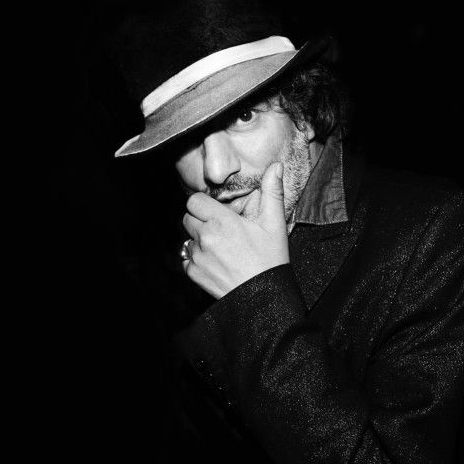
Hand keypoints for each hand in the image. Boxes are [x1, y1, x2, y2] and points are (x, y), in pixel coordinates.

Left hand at [182, 162, 288, 298]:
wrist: (264, 297)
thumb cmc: (270, 260)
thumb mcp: (274, 224)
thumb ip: (273, 192)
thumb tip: (276, 167)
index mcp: (221, 221)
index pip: (194, 201)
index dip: (205, 204)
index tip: (218, 212)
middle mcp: (205, 237)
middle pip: (188, 218)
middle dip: (201, 220)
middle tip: (222, 230)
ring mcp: (197, 256)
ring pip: (188, 238)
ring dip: (199, 240)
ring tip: (221, 248)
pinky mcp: (194, 273)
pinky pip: (187, 259)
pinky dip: (197, 260)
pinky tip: (216, 262)